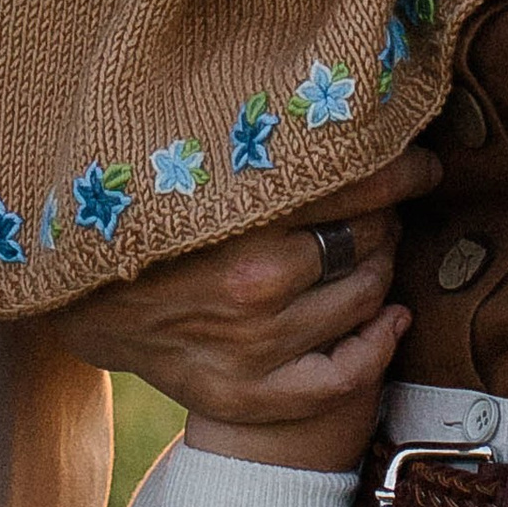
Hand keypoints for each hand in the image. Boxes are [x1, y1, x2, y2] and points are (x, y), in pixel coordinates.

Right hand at [53, 152, 439, 428]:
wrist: (85, 302)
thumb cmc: (148, 220)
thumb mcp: (195, 169)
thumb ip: (261, 147)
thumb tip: (336, 111)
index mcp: (243, 221)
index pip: (355, 189)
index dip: (402, 172)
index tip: (422, 163)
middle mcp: (256, 287)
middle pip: (366, 243)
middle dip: (387, 220)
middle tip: (386, 207)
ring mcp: (256, 349)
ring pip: (365, 300)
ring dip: (383, 270)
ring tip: (374, 250)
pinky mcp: (251, 395)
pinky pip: (343, 377)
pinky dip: (379, 346)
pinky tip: (392, 320)